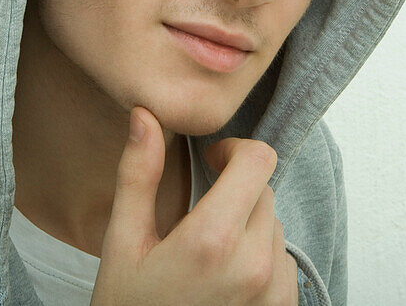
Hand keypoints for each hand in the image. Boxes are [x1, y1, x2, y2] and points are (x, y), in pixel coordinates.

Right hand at [90, 106, 298, 304]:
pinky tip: (224, 278)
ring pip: (273, 224)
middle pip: (263, 190)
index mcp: (212, 240)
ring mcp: (272, 293)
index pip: (258, 160)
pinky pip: (282, 260)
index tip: (211, 163)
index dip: (234, 151)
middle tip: (197, 213)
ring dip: (247, 224)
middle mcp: (254, 265)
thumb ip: (137, 176)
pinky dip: (259, 258)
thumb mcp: (122, 244)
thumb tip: (146, 116)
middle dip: (234, 190)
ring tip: (207, 253)